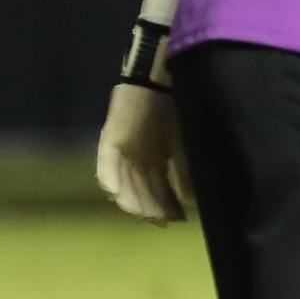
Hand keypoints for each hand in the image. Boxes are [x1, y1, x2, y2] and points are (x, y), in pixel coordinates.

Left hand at [95, 83, 192, 224]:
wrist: (164, 77)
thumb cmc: (181, 109)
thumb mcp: (187, 146)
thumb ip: (185, 174)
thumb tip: (193, 204)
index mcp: (158, 156)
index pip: (159, 188)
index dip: (166, 205)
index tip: (175, 220)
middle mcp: (138, 155)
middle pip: (140, 188)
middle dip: (149, 206)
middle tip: (159, 221)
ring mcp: (123, 148)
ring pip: (122, 181)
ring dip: (129, 198)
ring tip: (139, 214)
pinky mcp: (111, 137)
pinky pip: (106, 161)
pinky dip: (109, 177)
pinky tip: (114, 192)